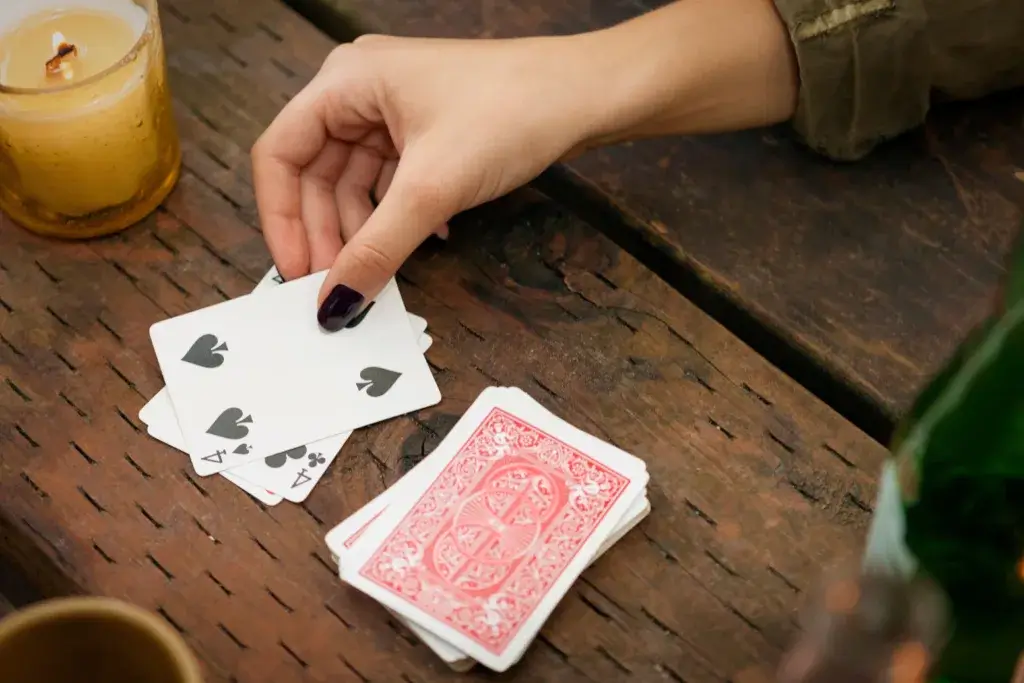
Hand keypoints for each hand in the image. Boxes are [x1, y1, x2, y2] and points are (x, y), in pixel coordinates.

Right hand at [251, 34, 604, 330]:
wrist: (586, 94)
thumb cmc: (510, 113)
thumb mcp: (433, 188)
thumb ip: (377, 249)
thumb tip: (335, 305)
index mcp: (345, 83)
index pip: (280, 153)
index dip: (281, 219)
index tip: (296, 274)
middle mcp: (360, 92)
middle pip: (315, 174)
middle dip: (326, 233)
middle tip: (338, 289)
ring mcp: (394, 111)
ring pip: (354, 183)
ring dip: (363, 232)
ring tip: (378, 275)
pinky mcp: (425, 132)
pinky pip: (390, 182)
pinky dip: (396, 217)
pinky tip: (422, 243)